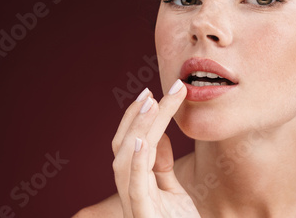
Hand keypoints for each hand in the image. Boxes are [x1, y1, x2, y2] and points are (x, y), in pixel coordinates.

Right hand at [111, 80, 200, 217]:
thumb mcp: (172, 191)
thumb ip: (160, 166)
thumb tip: (156, 135)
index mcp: (136, 184)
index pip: (130, 144)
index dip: (136, 118)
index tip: (151, 93)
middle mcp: (130, 192)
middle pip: (123, 146)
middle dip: (137, 116)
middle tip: (152, 91)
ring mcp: (135, 204)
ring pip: (124, 160)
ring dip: (137, 128)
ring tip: (150, 103)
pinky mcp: (144, 215)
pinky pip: (136, 185)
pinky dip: (137, 160)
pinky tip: (144, 139)